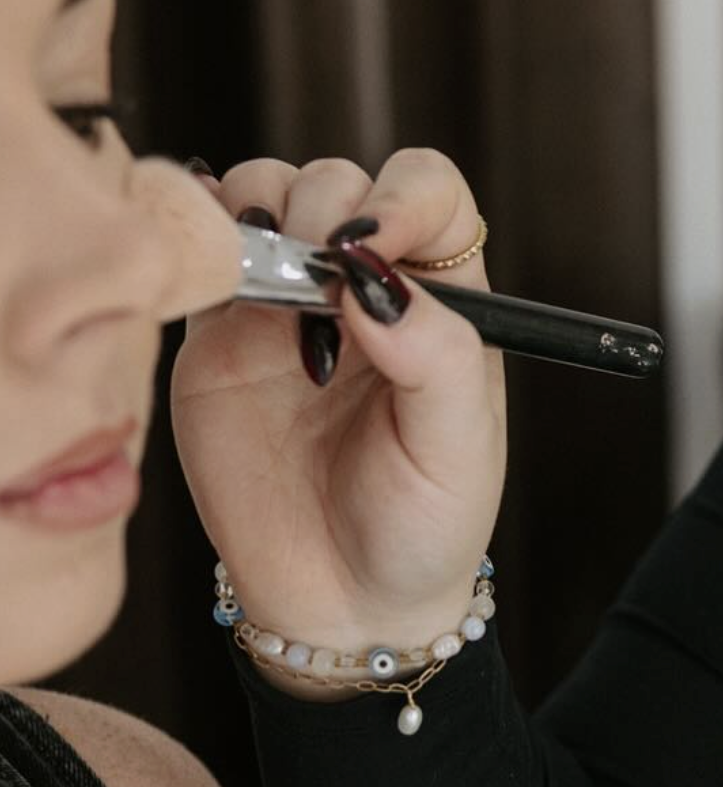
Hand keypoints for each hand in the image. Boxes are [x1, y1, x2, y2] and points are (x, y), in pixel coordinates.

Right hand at [172, 150, 506, 663]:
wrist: (344, 602)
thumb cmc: (425, 523)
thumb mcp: (457, 448)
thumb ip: (436, 356)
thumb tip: (375, 280)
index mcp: (443, 297)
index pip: (430, 192)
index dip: (401, 196)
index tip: (372, 243)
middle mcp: (368, 286)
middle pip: (340, 184)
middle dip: (324, 216)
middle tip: (318, 298)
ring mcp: (290, 303)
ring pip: (267, 198)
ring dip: (262, 219)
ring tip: (271, 301)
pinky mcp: (220, 337)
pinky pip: (205, 255)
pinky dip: (200, 240)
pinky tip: (213, 274)